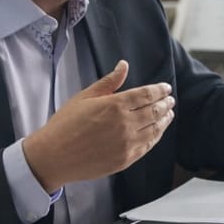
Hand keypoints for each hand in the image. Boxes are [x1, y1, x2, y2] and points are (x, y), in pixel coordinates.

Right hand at [23, 61, 174, 191]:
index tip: (166, 88)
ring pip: (155, 128)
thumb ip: (108, 82)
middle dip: (165, 103)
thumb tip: (123, 65)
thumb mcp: (85, 97)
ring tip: (169, 113)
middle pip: (155, 110)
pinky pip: (148, 145)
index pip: (147, 94)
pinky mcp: (127, 159)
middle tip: (170, 99)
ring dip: (165, 119)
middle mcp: (125, 124)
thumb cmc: (65, 125)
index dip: (159, 90)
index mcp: (115, 105)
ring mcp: (127, 143)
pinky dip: (157, 135)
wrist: (53, 156)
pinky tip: (158, 130)